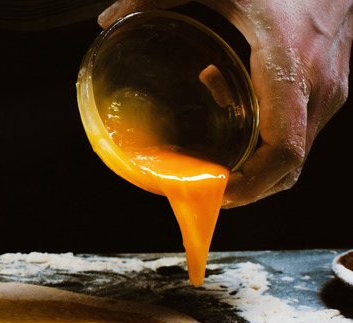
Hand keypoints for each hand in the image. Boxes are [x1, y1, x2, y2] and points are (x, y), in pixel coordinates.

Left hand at [99, 0, 352, 206]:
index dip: (250, 185)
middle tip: (205, 189)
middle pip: (289, 167)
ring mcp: (328, 91)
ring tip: (215, 156)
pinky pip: (299, 133)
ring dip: (254, 164)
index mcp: (289, 66)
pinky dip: (266, 140)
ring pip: (296, 156)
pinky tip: (233, 108)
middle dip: (247, 187)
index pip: (283, 150)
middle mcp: (317, 87)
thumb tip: (107, 17)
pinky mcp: (329, 89)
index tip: (215, 192)